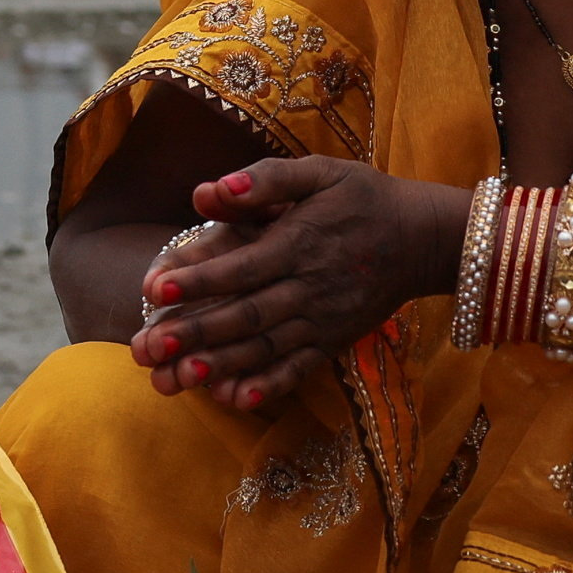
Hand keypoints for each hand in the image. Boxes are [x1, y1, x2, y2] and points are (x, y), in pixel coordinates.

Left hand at [131, 156, 459, 414]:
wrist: (424, 238)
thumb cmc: (364, 198)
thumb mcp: (321, 172)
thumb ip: (266, 179)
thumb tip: (211, 188)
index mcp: (299, 243)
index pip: (239, 267)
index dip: (197, 280)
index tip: (153, 290)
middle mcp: (308, 287)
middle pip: (245, 315)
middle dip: (194, 333)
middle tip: (148, 347)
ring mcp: (323, 320)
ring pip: (266, 348)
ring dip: (221, 365)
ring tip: (178, 378)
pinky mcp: (334, 341)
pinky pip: (299, 369)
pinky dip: (270, 387)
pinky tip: (237, 401)